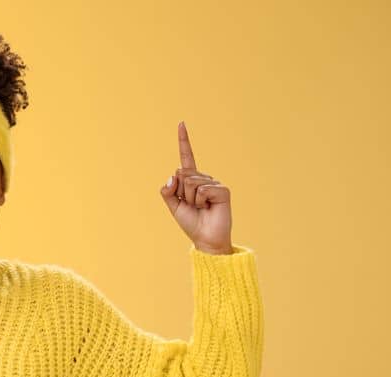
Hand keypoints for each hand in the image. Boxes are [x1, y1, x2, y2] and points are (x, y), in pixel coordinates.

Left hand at [157, 121, 233, 253]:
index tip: (181, 123)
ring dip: (190, 199)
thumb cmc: (191, 222)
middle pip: (182, 174)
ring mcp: (214, 183)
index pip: (186, 157)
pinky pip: (202, 189)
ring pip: (190, 183)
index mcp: (190, 180)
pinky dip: (201, 201)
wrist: (206, 238)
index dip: (184, 141)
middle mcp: (203, 178)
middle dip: (181, 193)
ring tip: (200, 207)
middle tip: (192, 205)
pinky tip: (209, 207)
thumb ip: (167, 191)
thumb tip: (173, 175)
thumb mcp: (173, 206)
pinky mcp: (223, 190)